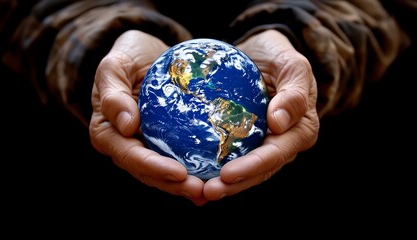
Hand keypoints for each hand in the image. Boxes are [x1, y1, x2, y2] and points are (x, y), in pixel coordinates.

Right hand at [89, 30, 207, 205]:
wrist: (148, 54)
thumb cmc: (127, 56)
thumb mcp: (114, 65)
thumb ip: (112, 94)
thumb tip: (125, 127)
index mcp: (107, 132)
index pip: (129, 156)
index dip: (154, 168)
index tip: (179, 173)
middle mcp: (125, 144)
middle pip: (149, 172)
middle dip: (175, 185)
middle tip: (202, 190)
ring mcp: (146, 145)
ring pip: (165, 172)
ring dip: (187, 184)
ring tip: (213, 189)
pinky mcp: (165, 141)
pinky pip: (180, 158)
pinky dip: (197, 170)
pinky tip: (219, 178)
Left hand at [202, 29, 319, 199]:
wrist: (261, 53)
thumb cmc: (279, 55)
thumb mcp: (293, 65)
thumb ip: (294, 92)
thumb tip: (278, 124)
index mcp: (299, 130)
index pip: (275, 154)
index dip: (252, 167)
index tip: (227, 174)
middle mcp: (283, 143)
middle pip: (259, 171)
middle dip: (234, 185)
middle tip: (207, 192)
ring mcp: (263, 143)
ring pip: (245, 171)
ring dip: (223, 184)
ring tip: (198, 192)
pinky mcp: (245, 140)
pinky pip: (231, 157)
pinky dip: (214, 167)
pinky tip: (193, 175)